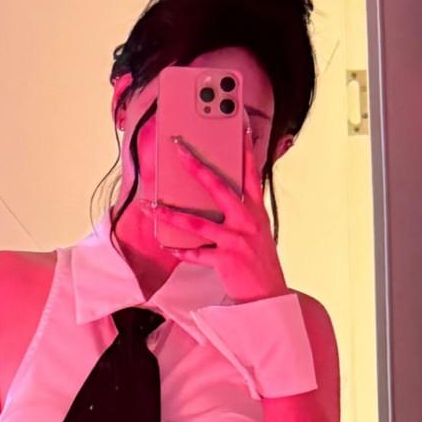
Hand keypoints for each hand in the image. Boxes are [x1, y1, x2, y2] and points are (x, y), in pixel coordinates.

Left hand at [152, 119, 289, 301]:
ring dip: (172, 214)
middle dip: (196, 166)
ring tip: (153, 206)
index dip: (246, 148)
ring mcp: (237, 240)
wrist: (268, 296)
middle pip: (219, 187)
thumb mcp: (256, 231)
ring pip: (198, 222)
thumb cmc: (258, 263)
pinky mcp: (226, 259)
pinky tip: (167, 245)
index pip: (251, 172)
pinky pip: (196, 253)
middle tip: (179, 149)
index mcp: (255, 210)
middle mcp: (247, 220)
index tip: (241, 125)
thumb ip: (242, 212)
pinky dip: (181, 250)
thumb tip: (219, 196)